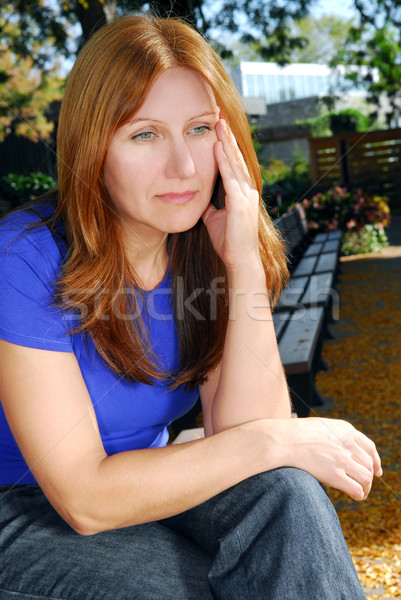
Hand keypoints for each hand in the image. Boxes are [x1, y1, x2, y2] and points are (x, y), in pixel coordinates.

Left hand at [202, 118, 259, 270]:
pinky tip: (218, 146)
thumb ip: (209, 204)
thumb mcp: (214, 218)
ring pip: (235, 162)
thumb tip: (198, 195)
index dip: (226, 144)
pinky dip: (224, 161)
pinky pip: (231, 177)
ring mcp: (246, 195)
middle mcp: (247, 189)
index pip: (233, 162)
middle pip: (236, 157)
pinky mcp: (241, 203)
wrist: (239, 259)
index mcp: (241, 191)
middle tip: (219, 114)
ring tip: (219, 122)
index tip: (218, 126)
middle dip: (227, 135)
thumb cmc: (228, 240)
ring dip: (226, 142)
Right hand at [271, 417, 381, 500]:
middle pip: (368, 463)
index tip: (376, 471)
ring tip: (360, 492)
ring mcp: (342, 459)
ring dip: (365, 486)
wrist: (281, 440)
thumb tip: (340, 451)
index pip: (369, 447)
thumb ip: (334, 436)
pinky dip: (360, 494)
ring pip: (366, 477)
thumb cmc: (294, 434)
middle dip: (368, 475)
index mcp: (345, 429)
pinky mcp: (335, 475)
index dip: (375, 460)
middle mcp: (347, 443)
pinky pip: (357, 489)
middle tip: (364, 484)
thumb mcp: (320, 427)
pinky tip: (356, 496)